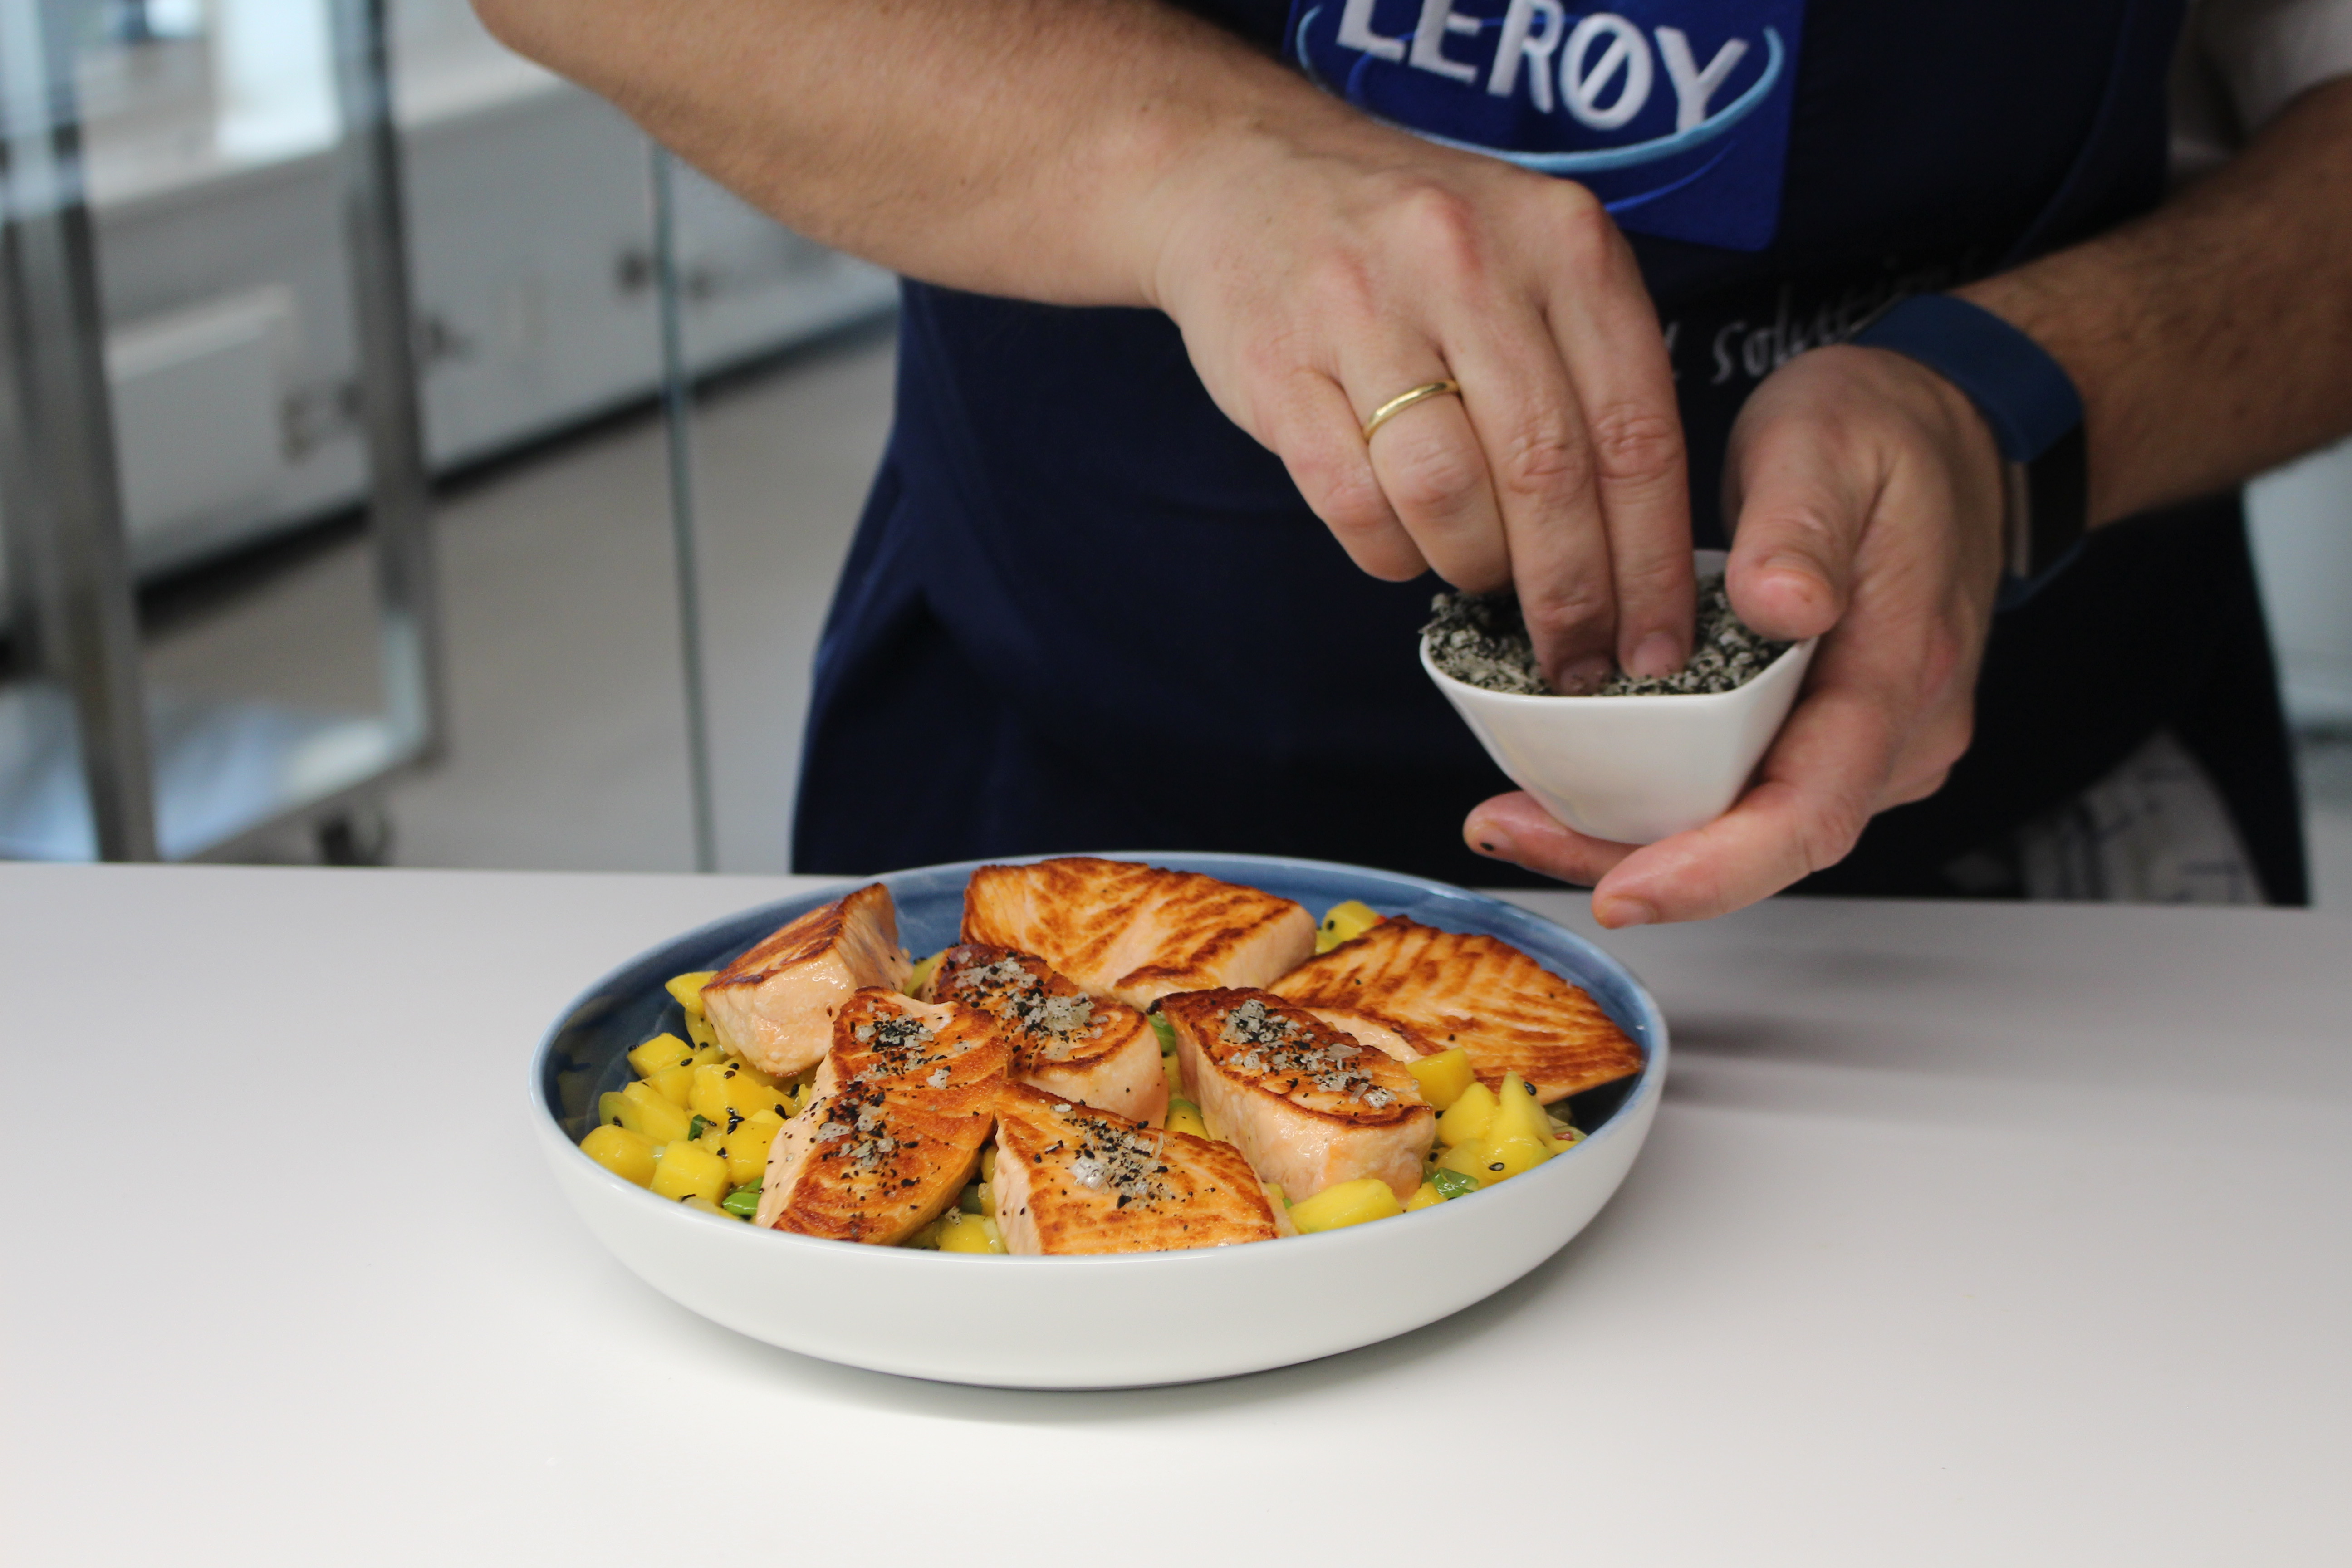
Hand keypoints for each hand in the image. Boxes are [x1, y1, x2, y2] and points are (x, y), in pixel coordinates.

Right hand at [1143, 122, 1693, 689]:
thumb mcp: (1532, 261)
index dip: (1651, 561)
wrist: (1249, 176)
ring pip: (1447, 494)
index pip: (1636, 433)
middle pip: (1546, 475)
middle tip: (1576, 657)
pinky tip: (1405, 546)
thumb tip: (1639, 548)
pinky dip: (1390, 552)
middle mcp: (1469, 262)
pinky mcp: (1279, 363)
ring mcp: (1364, 308)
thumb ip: (1592, 372)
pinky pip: (1352, 501)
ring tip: (1480, 576)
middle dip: (1570, 593)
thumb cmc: (1414, 247)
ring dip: (1474, 566)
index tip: (1658, 645)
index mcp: (1563, 242)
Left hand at [1461, 344, 2008, 922]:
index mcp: (1900, 673)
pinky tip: (1573, 778)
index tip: (1626, 893)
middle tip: (1503, 829)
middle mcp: (1894, 736)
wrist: (1938, 431)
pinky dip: (1657, 800)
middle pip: (1761, 841)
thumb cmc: (1883, 434)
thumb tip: (1783, 605)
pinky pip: (1740, 793)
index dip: (1716, 869)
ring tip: (1511, 813)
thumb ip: (1801, 525)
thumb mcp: (1829, 445)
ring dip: (1629, 835)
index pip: (1812, 811)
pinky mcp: (1827, 738)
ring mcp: (1866, 747)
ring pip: (1744, 829)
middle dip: (1631, 858)